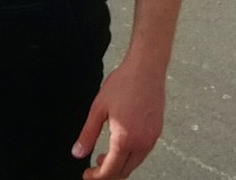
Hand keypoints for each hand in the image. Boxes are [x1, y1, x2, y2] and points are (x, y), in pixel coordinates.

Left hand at [73, 55, 166, 178]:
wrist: (146, 67)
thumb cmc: (124, 83)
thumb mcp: (98, 108)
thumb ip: (88, 134)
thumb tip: (78, 153)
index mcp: (125, 139)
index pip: (110, 170)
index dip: (96, 176)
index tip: (87, 175)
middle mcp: (142, 142)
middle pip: (124, 171)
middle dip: (108, 174)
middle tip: (94, 168)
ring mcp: (152, 138)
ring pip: (135, 163)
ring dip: (120, 165)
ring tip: (105, 156)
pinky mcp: (157, 131)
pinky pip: (143, 152)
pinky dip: (131, 155)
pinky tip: (121, 144)